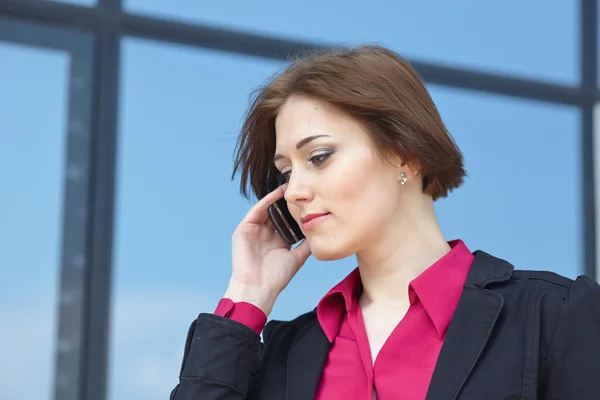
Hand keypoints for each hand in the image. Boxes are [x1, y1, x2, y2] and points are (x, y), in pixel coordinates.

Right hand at [226, 184, 310, 316]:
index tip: (309, 199)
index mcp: (276, 241)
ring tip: (290, 185)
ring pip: (266, 208)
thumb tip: (319, 233)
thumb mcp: (296, 257)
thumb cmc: (276, 278)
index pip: (286, 221)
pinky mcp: (243, 230)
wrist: (258, 289)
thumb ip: (306, 245)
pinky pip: (256, 211)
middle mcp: (265, 234)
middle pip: (276, 212)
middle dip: (287, 201)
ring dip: (277, 197)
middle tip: (300, 187)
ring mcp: (253, 231)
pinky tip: (277, 194)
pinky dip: (266, 201)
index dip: (296, 211)